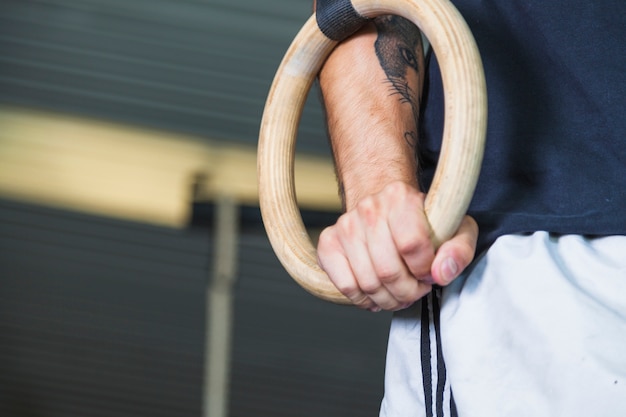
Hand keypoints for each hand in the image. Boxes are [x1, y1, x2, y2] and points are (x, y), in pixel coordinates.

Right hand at [316, 181, 477, 311]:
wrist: (386, 210)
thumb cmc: (421, 223)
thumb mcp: (454, 230)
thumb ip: (458, 250)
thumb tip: (441, 273)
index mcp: (400, 197)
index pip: (411, 245)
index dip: (424, 270)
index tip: (428, 273)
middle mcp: (369, 207)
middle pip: (388, 271)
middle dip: (407, 292)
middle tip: (415, 289)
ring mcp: (345, 225)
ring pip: (367, 283)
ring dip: (388, 299)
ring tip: (398, 293)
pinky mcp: (328, 243)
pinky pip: (345, 286)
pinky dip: (363, 299)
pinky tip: (375, 294)